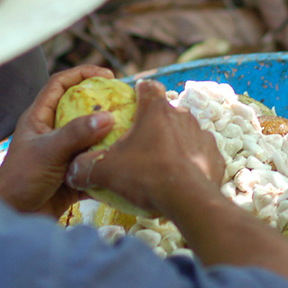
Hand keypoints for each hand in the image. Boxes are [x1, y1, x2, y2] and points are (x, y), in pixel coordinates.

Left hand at [0, 66, 116, 216]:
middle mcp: (54, 133)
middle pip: (82, 110)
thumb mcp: (48, 152)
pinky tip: (128, 164)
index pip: (59, 85)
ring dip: (113, 137)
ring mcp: (65, 154)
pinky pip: (98, 165)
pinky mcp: (75, 175)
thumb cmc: (21, 180)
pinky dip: (111, 165)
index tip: (108, 76)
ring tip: (134, 133)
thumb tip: (108, 117)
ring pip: (93, 139)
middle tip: (128, 104)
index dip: (82, 74)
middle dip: (105, 105)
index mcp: (40, 119)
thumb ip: (76, 134)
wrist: (15, 217)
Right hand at [66, 79, 225, 216]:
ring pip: (186, 134)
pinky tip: (180, 178)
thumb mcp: (105, 171)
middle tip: (141, 144)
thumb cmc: (146, 176)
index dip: (139, 92)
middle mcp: (184, 117)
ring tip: (162, 164)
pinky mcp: (216, 156)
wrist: (189, 199)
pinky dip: (191, 162)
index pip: (148, 88)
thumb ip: (84, 168)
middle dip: (155, 124)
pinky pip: (200, 154)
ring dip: (174, 144)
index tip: (132, 101)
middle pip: (167, 113)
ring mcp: (203, 136)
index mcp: (157, 111)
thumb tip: (72, 172)